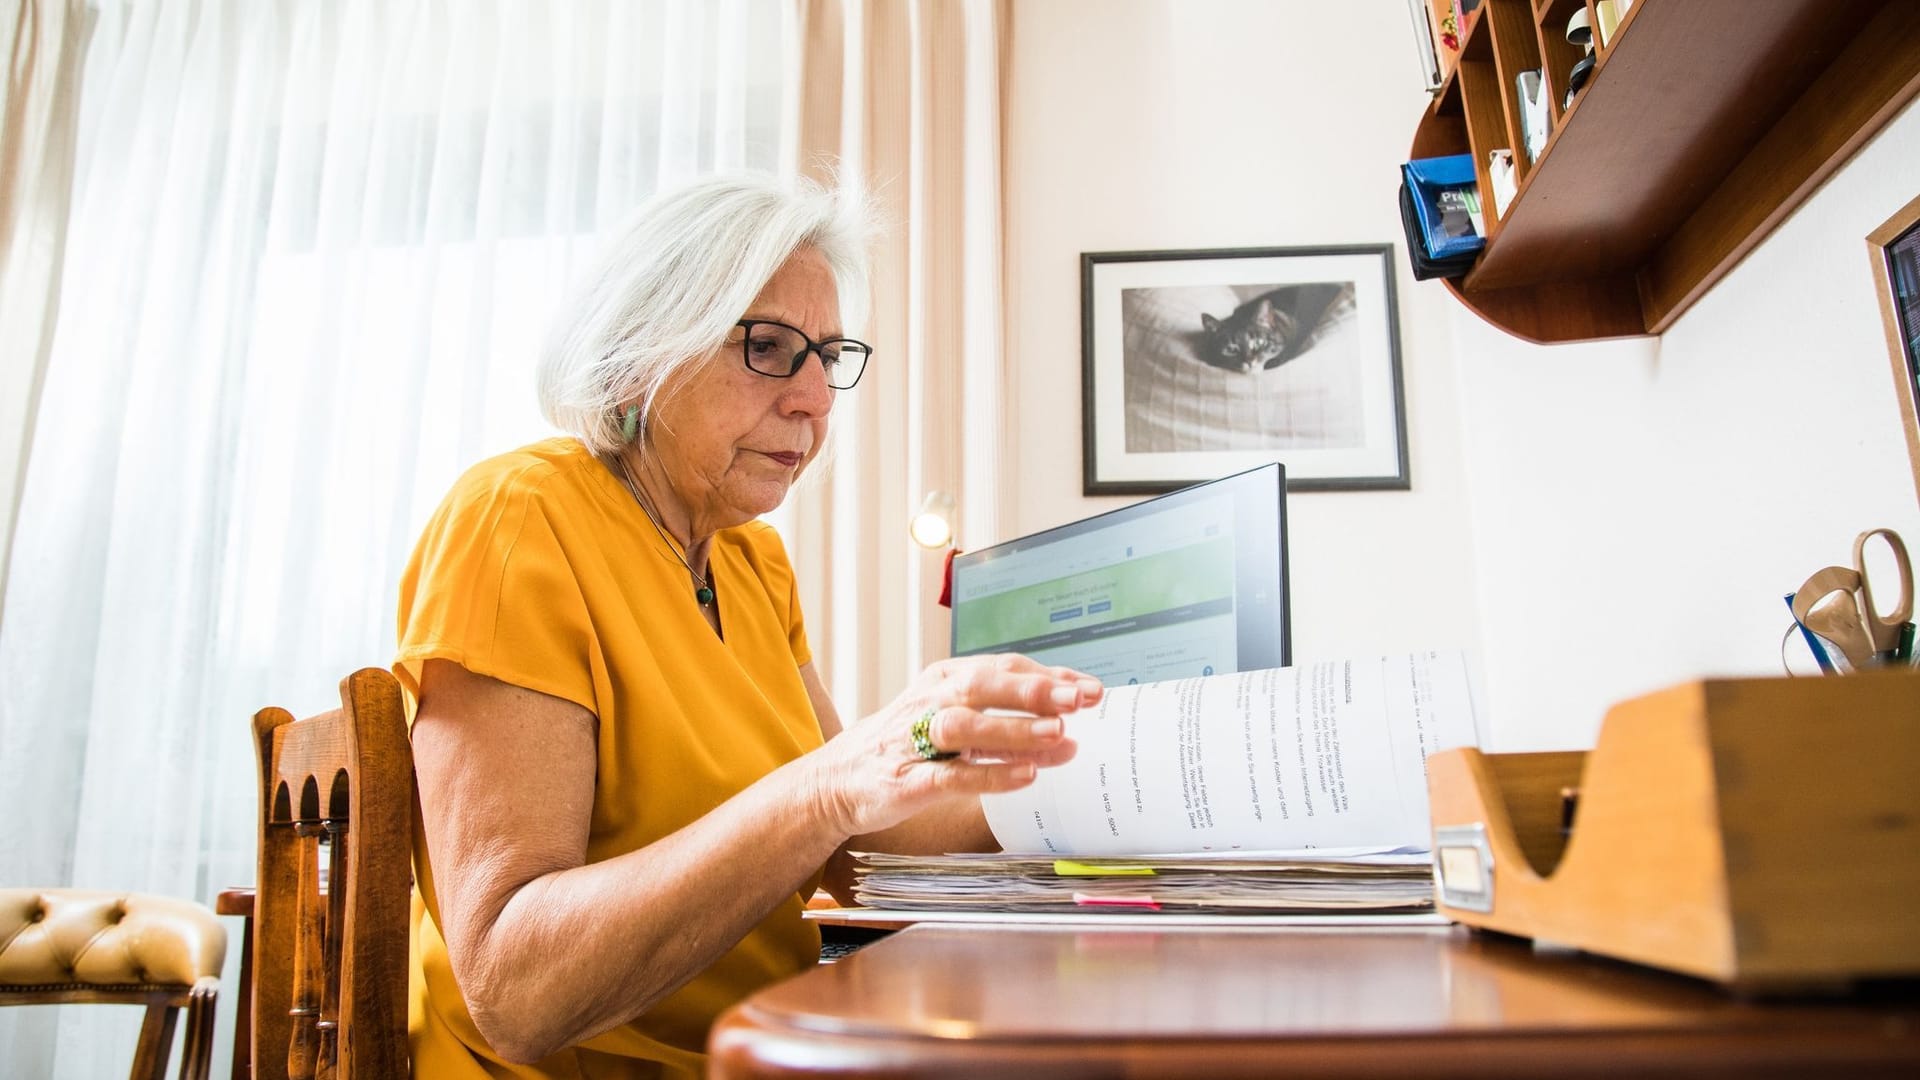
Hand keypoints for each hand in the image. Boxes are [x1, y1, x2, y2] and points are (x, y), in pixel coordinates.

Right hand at [808, 654, 1102, 837]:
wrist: (837, 780)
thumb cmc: (905, 747)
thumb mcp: (956, 724)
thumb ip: (1008, 725)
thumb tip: (1067, 731)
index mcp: (944, 679)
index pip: (1003, 667)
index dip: (1049, 675)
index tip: (1091, 688)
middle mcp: (930, 700)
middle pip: (984, 685)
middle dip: (1034, 690)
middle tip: (1080, 699)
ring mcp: (915, 740)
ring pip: (967, 726)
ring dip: (1014, 728)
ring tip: (1058, 734)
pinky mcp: (908, 780)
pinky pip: (952, 775)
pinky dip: (991, 774)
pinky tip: (1026, 775)